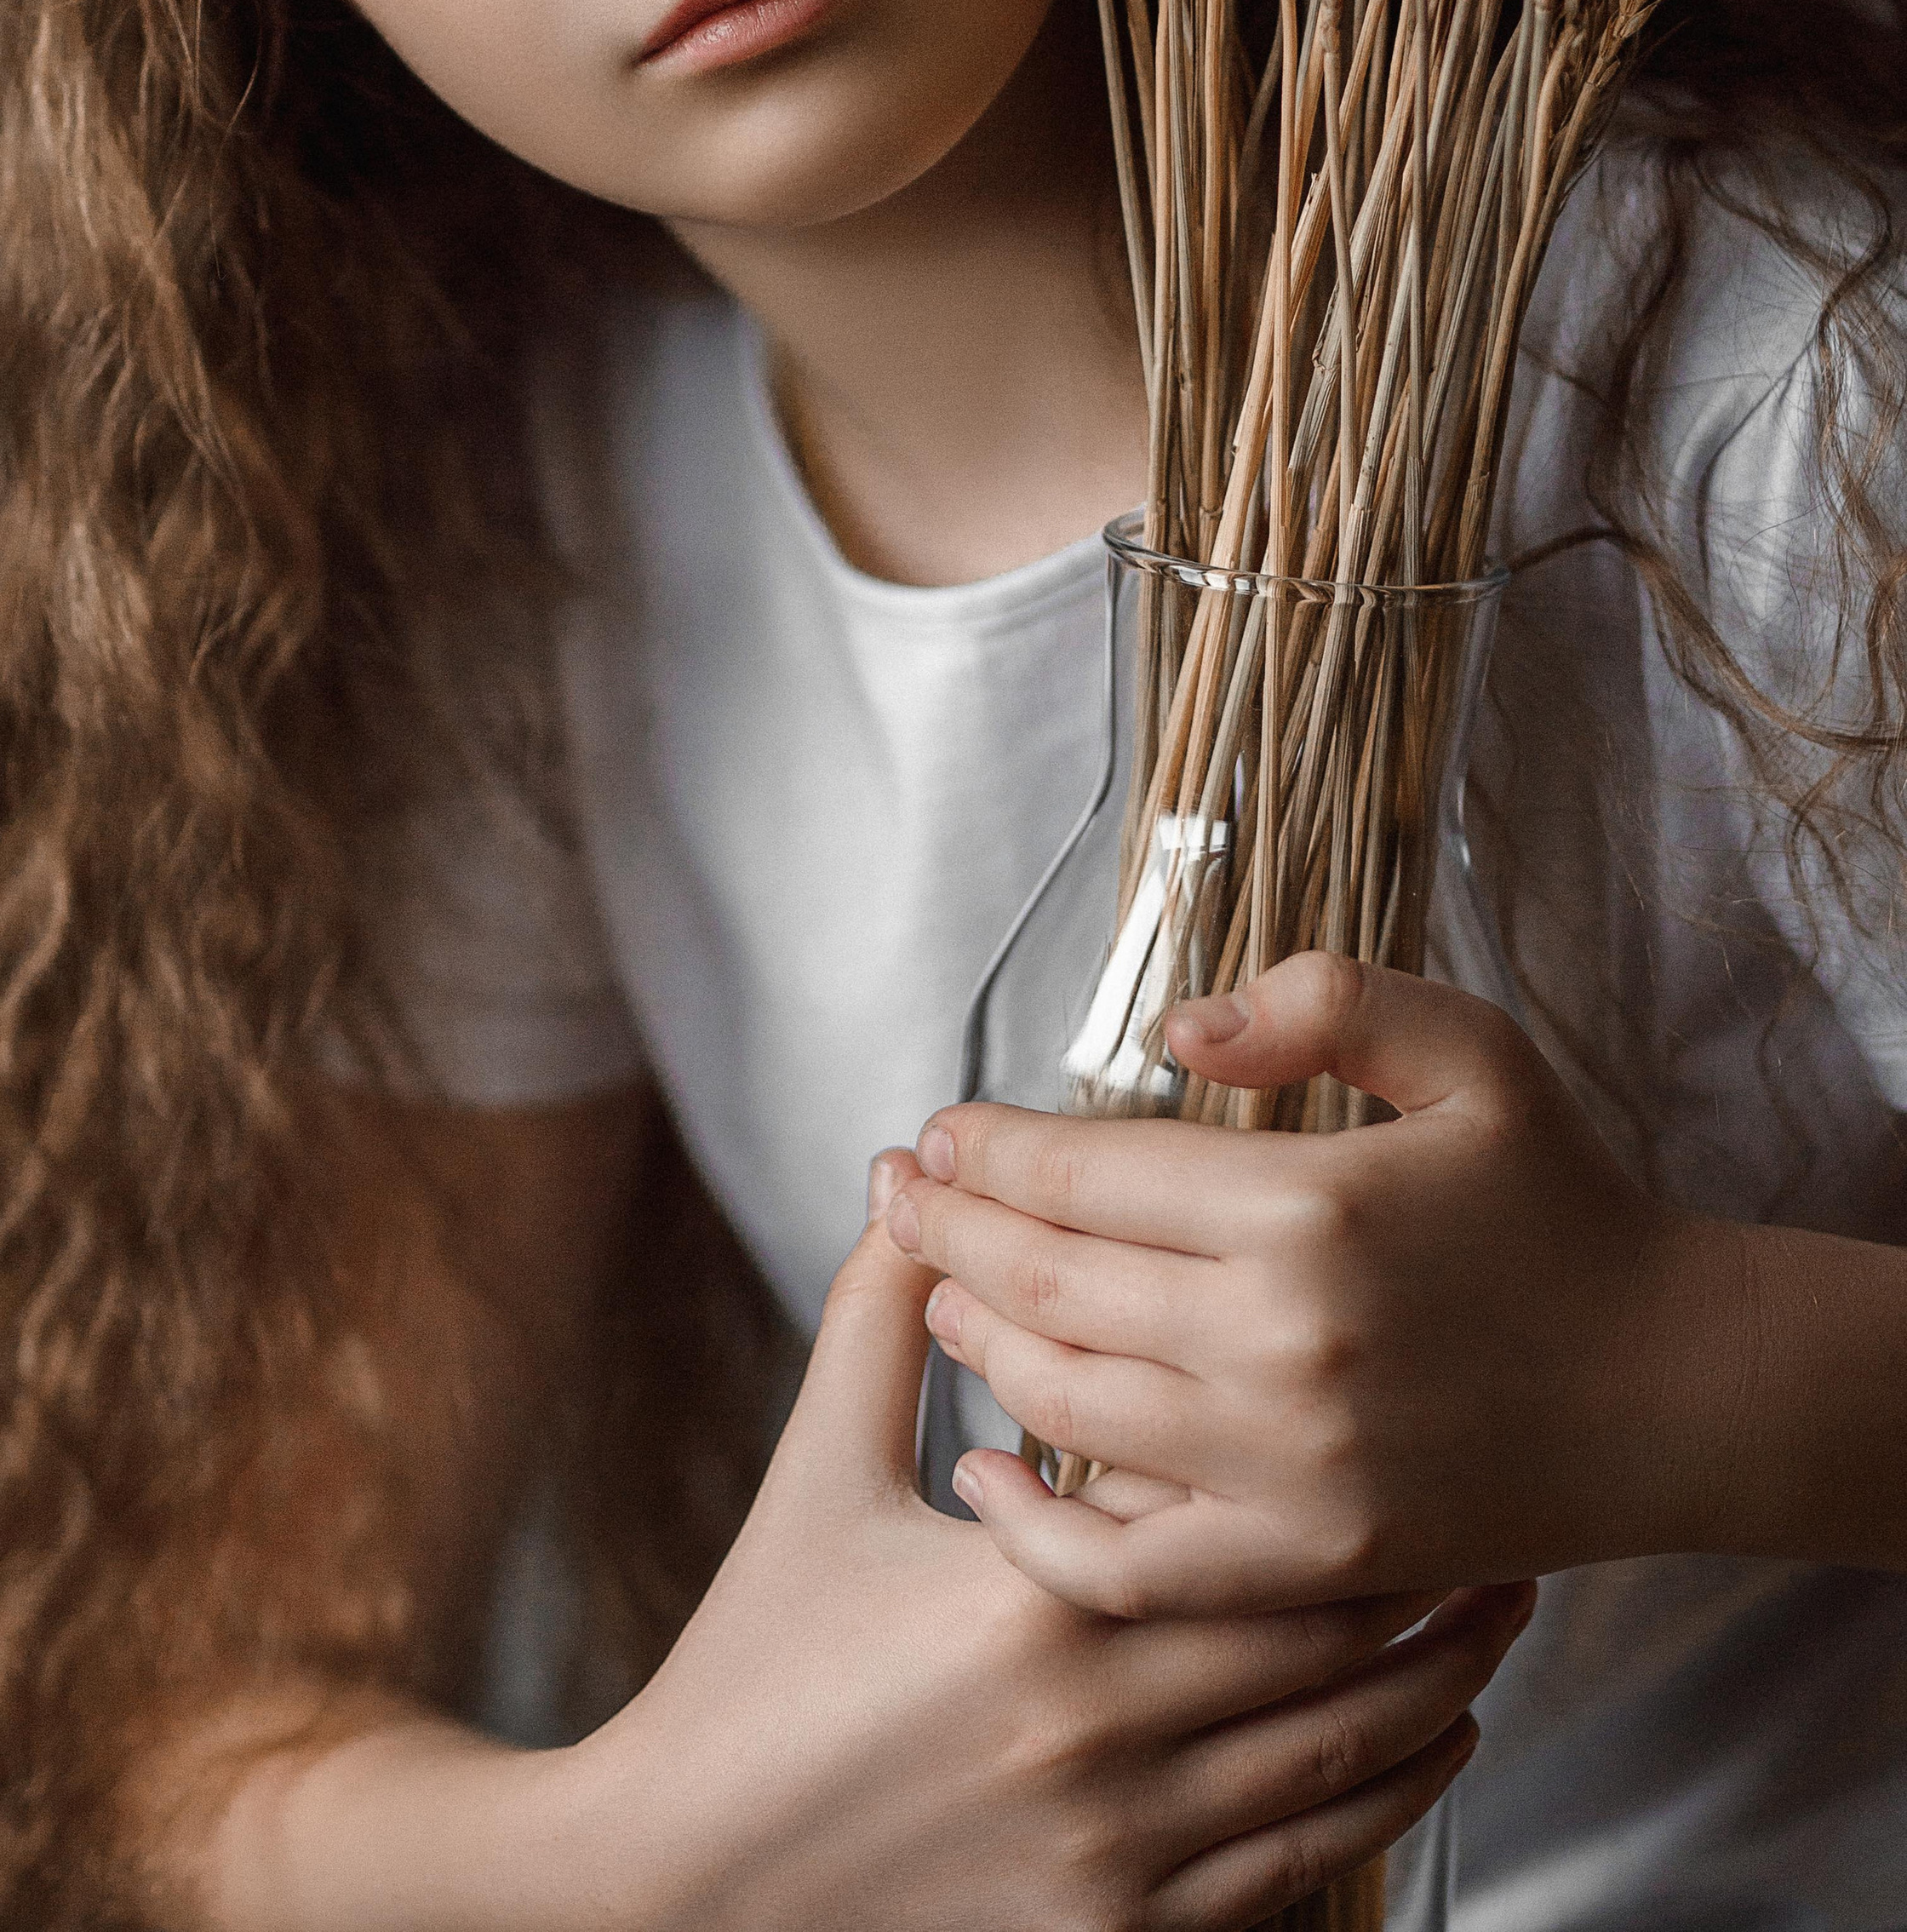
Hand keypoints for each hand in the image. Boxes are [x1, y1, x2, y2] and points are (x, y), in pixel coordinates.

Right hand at [589, 1150, 1530, 1931]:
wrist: (691, 1878)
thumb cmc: (756, 1663)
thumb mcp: (815, 1475)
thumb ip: (874, 1323)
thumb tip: (908, 1181)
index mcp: (1031, 1601)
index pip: (1234, 1511)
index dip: (1334, 1462)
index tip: (1400, 1403)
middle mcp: (1097, 1729)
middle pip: (1323, 1636)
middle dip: (1426, 1569)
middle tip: (1497, 1499)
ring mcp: (1120, 1849)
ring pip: (1343, 1759)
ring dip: (1439, 1681)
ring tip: (1500, 1609)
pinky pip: (1303, 1868)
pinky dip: (1387, 1800)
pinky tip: (1428, 1742)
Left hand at [888, 954, 1730, 1617]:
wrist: (1671, 1386)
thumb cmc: (1559, 1203)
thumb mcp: (1471, 1050)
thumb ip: (1325, 1000)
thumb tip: (1175, 1031)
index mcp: (1308, 1206)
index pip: (1084, 1172)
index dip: (987, 1149)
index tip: (933, 1130)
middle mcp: (1281, 1342)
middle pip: (1050, 1282)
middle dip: (947, 1229)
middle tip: (893, 1192)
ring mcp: (1289, 1469)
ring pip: (1063, 1408)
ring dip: (977, 1344)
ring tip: (937, 1291)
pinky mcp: (1306, 1563)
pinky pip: (1125, 1565)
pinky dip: (1034, 1525)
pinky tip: (983, 1472)